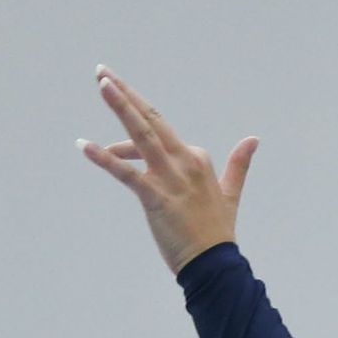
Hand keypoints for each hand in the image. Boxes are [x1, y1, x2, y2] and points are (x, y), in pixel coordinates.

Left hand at [79, 66, 257, 275]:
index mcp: (197, 159)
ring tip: (101, 83)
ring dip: (120, 107)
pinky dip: (104, 158)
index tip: (119, 151)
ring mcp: (170, 179)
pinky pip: (126, 174)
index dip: (132, 139)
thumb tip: (254, 140)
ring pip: (141, 135)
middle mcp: (184, 163)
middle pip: (151, 119)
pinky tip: (83, 145)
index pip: (161, 135)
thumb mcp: (230, 193)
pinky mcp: (156, 198)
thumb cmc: (217, 232)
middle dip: (125, 93)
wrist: (215, 265)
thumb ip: (239, 165)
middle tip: (102, 72)